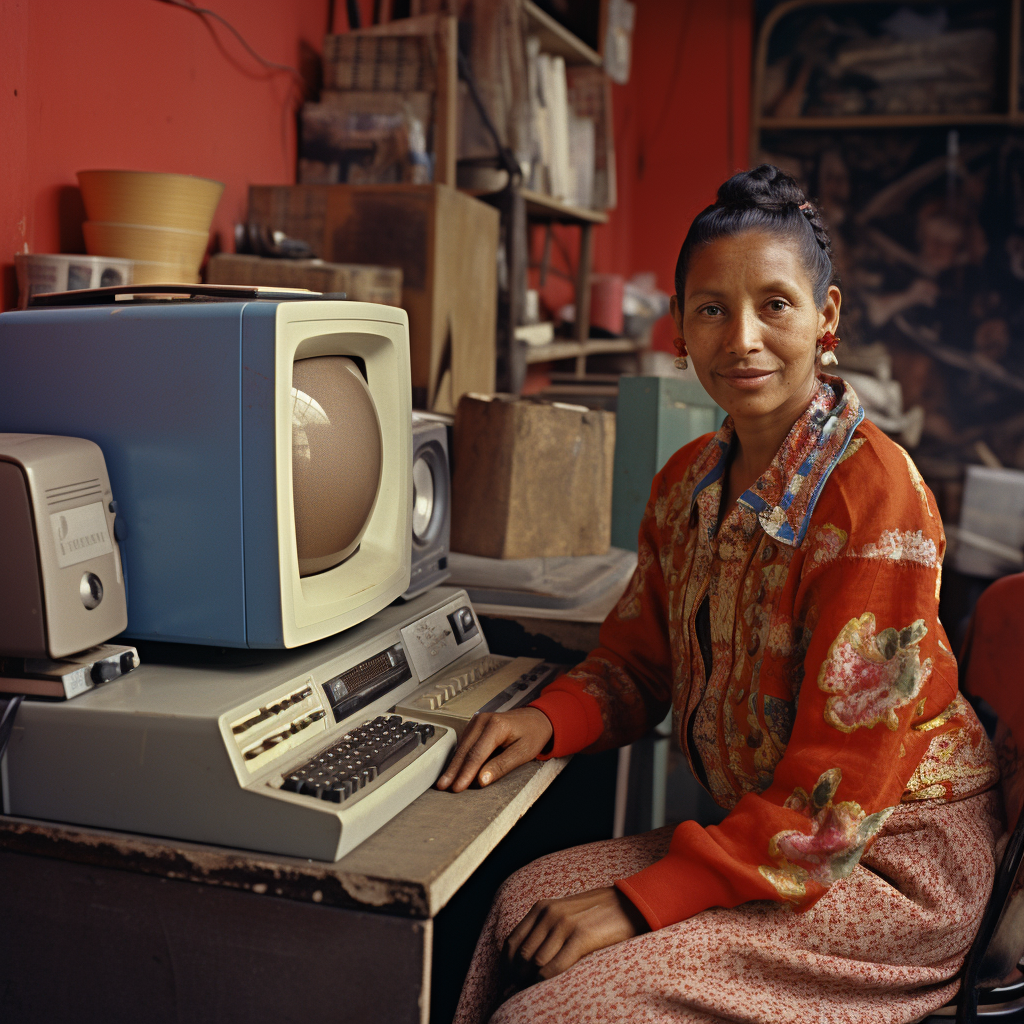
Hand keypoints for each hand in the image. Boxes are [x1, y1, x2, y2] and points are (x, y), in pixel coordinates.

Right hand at [435, 707, 552, 792]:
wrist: (536, 718)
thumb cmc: (532, 734)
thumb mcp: (523, 752)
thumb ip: (502, 766)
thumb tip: (481, 779)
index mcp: (496, 725)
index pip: (477, 754)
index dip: (466, 772)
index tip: (458, 787)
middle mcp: (483, 720)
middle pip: (465, 750)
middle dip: (453, 770)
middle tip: (443, 786)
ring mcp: (477, 721)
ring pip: (461, 747)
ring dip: (454, 765)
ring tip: (444, 781)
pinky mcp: (475, 726)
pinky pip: (464, 743)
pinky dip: (459, 757)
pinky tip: (454, 770)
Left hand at [504, 887, 648, 982]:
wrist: (630, 903)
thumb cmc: (597, 913)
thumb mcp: (565, 913)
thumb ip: (546, 931)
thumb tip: (527, 962)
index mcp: (542, 907)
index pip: (512, 942)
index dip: (508, 966)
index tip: (510, 982)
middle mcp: (549, 914)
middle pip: (522, 955)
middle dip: (518, 978)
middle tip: (519, 993)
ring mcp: (565, 924)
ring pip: (536, 962)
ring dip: (532, 982)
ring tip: (533, 993)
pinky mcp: (581, 936)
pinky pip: (556, 965)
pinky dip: (547, 980)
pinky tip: (548, 987)